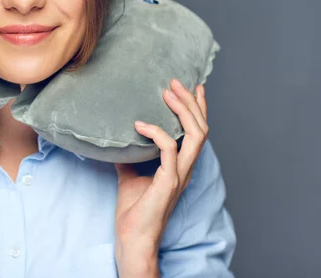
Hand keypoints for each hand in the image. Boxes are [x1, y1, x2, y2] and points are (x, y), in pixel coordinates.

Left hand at [114, 79, 208, 262]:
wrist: (133, 238)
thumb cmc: (134, 210)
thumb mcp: (130, 174)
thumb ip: (131, 155)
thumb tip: (118, 138)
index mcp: (181, 165)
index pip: (197, 131)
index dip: (198, 108)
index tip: (193, 86)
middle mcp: (185, 167)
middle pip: (201, 128)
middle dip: (191, 102)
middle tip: (175, 82)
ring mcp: (179, 174)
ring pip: (196, 135)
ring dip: (184, 110)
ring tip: (168, 93)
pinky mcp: (168, 181)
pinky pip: (169, 149)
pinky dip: (156, 132)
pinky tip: (140, 124)